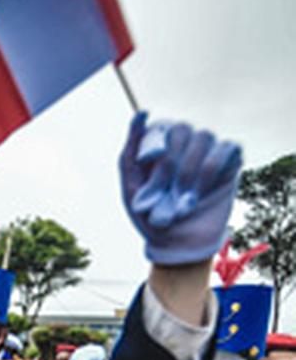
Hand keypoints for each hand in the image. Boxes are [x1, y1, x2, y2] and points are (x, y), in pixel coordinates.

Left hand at [120, 111, 241, 263]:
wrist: (177, 246)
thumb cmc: (150, 219)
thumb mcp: (130, 187)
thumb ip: (130, 151)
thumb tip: (141, 113)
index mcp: (161, 147)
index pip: (162, 125)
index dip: (156, 144)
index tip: (148, 166)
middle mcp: (185, 145)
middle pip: (183, 129)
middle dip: (171, 163)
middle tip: (166, 192)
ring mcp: (208, 152)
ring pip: (205, 136)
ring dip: (191, 171)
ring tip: (183, 200)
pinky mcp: (230, 163)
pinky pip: (228, 147)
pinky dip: (213, 170)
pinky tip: (202, 192)